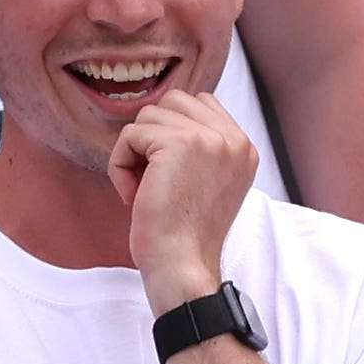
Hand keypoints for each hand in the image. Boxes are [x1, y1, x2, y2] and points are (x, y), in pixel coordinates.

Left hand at [112, 84, 259, 308]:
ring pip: (148, 116)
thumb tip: (165, 116)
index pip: (200, 103)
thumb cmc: (186, 231)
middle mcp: (233, 139)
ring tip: (144, 187)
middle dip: (153, 134)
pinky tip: (133, 194)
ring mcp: (209, 139)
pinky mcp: (178, 145)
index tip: (168, 171)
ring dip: (135, 151)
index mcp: (244, 147)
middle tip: (154, 176)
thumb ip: (203, 147)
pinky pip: (129, 136)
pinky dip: (120, 165)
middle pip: (174, 101)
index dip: (171, 129)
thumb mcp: (210, 181)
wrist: (182, 262)